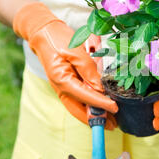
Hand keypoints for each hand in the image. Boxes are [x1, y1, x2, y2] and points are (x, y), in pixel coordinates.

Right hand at [13, 2, 117, 129]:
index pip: (85, 97)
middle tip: (113, 125)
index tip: (115, 108)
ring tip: (109, 121)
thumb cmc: (59, 40)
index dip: (101, 104)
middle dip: (96, 119)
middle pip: (79, 110)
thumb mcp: (77, 52)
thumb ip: (89, 70)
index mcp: (61, 80)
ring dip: (93, 115)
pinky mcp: (66, 84)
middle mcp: (61, 88)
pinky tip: (100, 109)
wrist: (44, 33)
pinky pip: (78, 100)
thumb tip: (101, 89)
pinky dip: (88, 106)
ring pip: (78, 108)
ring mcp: (63, 88)